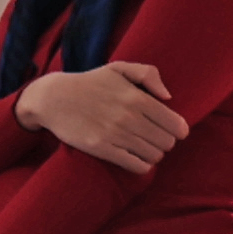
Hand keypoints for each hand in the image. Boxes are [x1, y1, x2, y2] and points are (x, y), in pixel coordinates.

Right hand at [20, 60, 187, 172]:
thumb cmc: (89, 83)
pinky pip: (135, 165)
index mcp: (137, 97)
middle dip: (165, 142)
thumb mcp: (119, 68)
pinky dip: (142, 165)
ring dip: (153, 154)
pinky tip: (136, 158)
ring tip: (145, 148)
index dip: (179, 130)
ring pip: (153, 155)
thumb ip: (148, 74)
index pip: (174, 123)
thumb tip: (168, 96)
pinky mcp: (101, 148)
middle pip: (166, 142)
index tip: (174, 131)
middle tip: (155, 139)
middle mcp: (129, 117)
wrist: (53, 98)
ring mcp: (115, 134)